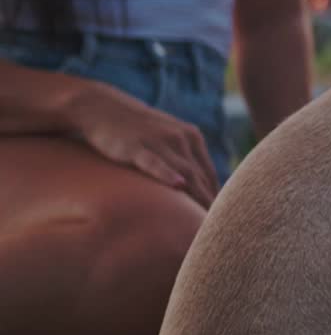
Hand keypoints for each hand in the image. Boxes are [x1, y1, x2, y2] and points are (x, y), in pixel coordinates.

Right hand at [64, 81, 218, 207]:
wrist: (104, 108)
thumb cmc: (138, 130)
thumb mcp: (166, 140)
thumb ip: (183, 160)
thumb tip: (194, 188)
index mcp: (192, 138)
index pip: (209, 174)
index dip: (217, 198)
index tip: (222, 219)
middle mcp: (181, 138)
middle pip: (201, 177)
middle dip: (210, 202)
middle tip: (218, 226)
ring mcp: (159, 142)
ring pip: (183, 172)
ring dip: (196, 195)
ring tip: (204, 219)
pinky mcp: (136, 147)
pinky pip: (154, 162)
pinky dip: (167, 173)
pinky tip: (178, 185)